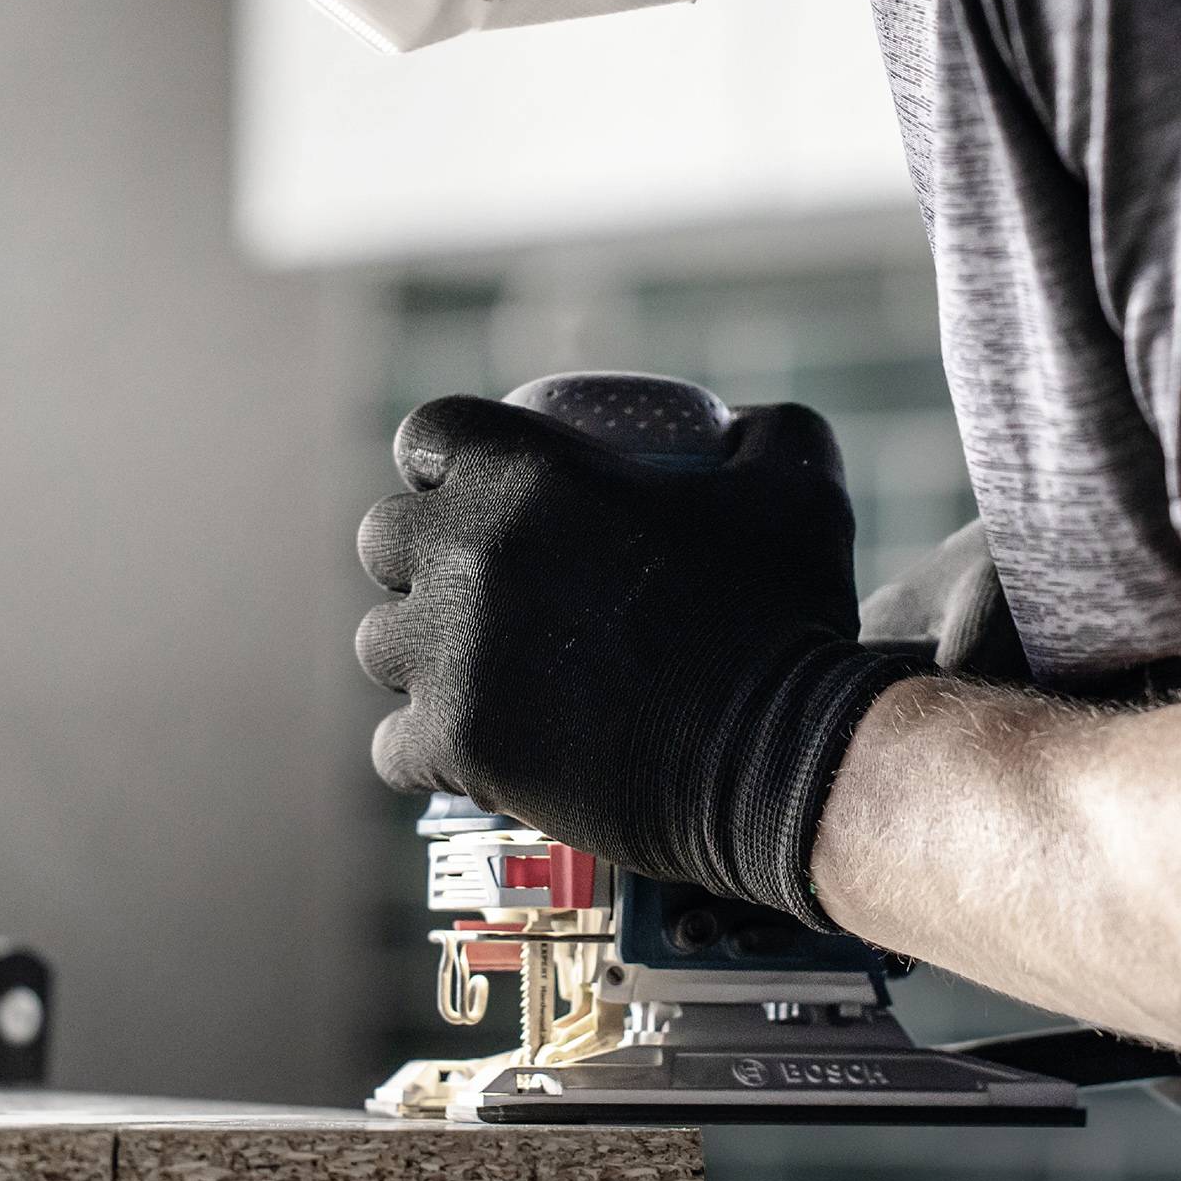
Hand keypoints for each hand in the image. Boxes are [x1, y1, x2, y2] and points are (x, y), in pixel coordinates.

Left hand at [355, 394, 918, 924]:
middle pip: (383, 537)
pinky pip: (392, 743)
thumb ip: (767, 432)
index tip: (475, 491)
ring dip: (421, 654)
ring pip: (382, 643)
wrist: (780, 755)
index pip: (428, 436)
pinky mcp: (452, 744)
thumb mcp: (799, 487)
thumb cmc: (783, 615)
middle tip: (479, 588)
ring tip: (478, 675)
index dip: (446, 460)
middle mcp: (466, 553)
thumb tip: (743, 424)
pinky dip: (426, 750)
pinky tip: (469, 753)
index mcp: (526, 473)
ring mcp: (450, 654)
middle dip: (420, 556)